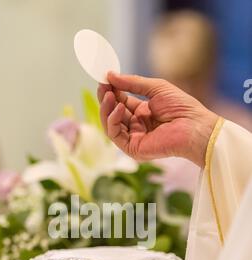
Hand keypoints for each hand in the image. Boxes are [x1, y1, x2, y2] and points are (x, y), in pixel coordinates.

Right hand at [98, 72, 217, 166]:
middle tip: (102, 85)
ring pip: (110, 125)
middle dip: (106, 99)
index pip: (121, 102)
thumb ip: (132, 83)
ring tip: (109, 95)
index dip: (112, 90)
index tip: (104, 78)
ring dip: (106, 109)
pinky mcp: (133, 149)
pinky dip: (113, 120)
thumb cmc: (182, 107)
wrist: (194, 126)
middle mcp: (137, 127)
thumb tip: (110, 75)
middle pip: (113, 113)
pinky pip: (115, 135)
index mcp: (143, 114)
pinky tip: (119, 107)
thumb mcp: (155, 88)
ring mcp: (134, 138)